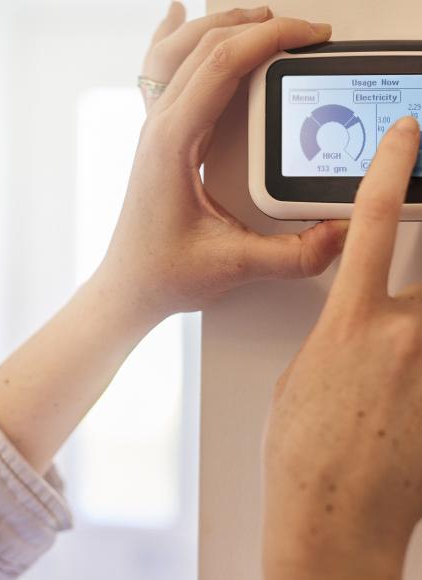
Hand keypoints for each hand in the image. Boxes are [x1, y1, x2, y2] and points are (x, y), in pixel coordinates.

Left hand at [99, 16, 344, 320]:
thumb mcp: (232, 265)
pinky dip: (173, 42)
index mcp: (172, 144)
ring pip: (180, 54)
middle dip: (256, 27)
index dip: (270, 40)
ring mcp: (155, 132)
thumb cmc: (162, 272)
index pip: (221, 66)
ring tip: (259, 17)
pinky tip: (176, 23)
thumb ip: (291, 254)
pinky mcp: (159, 141)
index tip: (308, 37)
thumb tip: (339, 233)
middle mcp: (159, 129)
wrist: (129, 286)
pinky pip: (161, 75)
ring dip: (221, 27)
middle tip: (301, 33)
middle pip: (203, 48)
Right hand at [263, 116, 421, 579]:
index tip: (407, 134)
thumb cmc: (301, 451)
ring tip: (414, 298)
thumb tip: (361, 323)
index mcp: (349, 322)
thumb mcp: (303, 374)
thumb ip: (338, 335)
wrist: (332, 516)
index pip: (371, 220)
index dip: (390, 166)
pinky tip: (415, 349)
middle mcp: (404, 335)